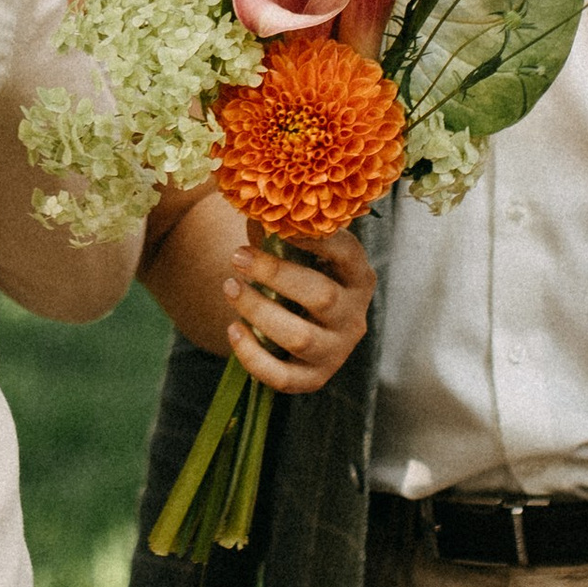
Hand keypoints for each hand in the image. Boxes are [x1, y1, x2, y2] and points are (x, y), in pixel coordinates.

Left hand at [224, 227, 374, 395]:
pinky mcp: (313, 379)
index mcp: (358, 278)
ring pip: (300, 338)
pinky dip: (252, 355)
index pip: (347, 254)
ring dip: (258, 311)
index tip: (278, 224)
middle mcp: (354, 316)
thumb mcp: (300, 252)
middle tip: (238, 257)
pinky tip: (232, 329)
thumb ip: (283, 231)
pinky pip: (282, 377)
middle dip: (275, 275)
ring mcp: (336, 351)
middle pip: (322, 298)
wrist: (299, 324)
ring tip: (229, 286)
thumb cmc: (299, 275)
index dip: (316, 239)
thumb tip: (255, 207)